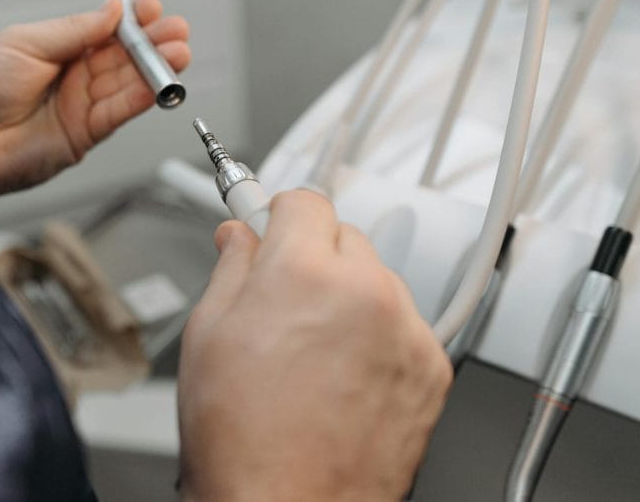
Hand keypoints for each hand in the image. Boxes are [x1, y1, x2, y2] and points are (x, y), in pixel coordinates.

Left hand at [0, 0, 189, 219]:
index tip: (152, 8)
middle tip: (177, 30)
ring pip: (127, 83)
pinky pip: (119, 112)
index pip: (103, 30)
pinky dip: (141, 98)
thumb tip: (111, 11)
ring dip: (155, 68)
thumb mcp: (23, 43)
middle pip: (122, 56)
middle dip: (152, 42)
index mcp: (54, 48)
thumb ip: (73, 30)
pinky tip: (159, 83)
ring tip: (179, 53)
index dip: (130, 19)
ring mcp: (79, 106)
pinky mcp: (84, 135)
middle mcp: (71, 76)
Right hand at [177, 190, 451, 500]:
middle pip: (344, 236)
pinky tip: (344, 375)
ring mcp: (406, 330)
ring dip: (351, 296)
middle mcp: (365, 291)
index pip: (304, 200)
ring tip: (314, 350)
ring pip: (378, 279)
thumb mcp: (207, 334)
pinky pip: (405, 324)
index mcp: (304, 271)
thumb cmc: (243, 440)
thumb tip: (239, 236)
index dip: (278, 215)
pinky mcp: (432, 368)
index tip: (272, 227)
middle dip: (314, 257)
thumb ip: (231, 266)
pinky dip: (380, 337)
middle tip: (285, 300)